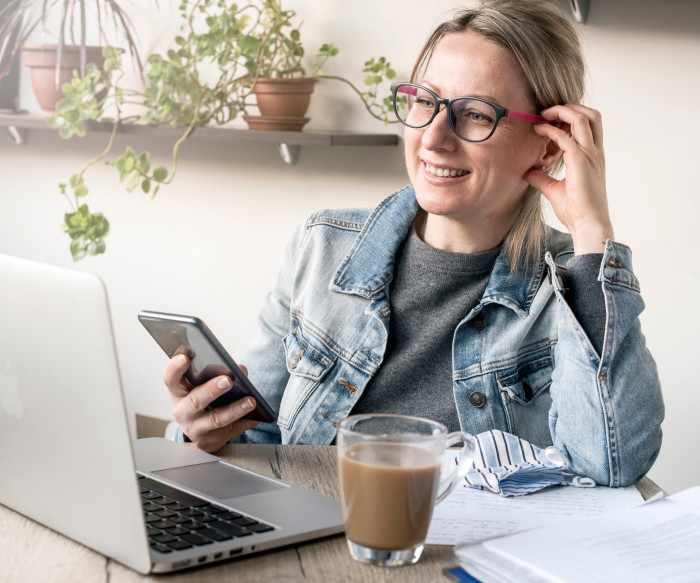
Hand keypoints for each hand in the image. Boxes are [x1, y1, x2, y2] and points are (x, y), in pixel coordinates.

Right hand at [163, 354, 259, 451]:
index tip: (185, 357)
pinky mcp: (209, 441)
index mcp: (178, 392)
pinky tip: (257, 416)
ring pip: (215, 419)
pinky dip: (245, 422)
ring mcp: (195, 428)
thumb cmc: (201, 400)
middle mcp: (182, 411)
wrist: (199, 432)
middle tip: (228, 380)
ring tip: (251, 401)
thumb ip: (217, 373)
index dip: (175, 368)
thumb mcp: (201, 386)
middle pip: (196, 400)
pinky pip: (230, 431)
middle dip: (212, 390)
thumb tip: (240, 370)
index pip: (171, 379)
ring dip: (235, 409)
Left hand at [524, 103, 613, 253]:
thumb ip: (542, 178)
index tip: (550, 119)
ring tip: (543, 114)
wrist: (588, 224)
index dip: (571, 117)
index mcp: (593, 157)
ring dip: (562, 111)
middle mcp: (594, 152)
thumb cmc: (576, 211)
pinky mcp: (581, 161)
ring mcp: (590, 155)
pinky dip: (550, 130)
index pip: (589, 125)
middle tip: (547, 111)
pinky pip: (565, 137)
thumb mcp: (554, 190)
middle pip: (591, 114)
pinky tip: (538, 130)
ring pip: (582, 118)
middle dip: (570, 107)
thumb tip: (527, 171)